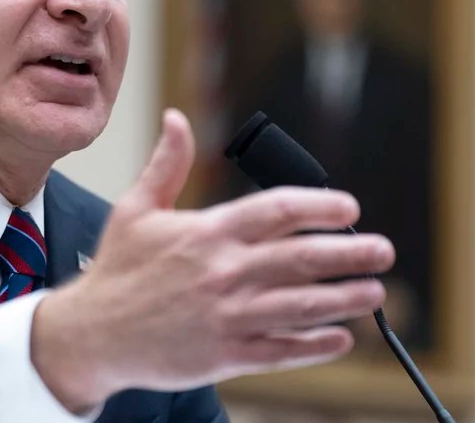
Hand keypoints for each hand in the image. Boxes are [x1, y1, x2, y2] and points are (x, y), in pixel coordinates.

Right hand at [31, 109, 393, 411]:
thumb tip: (177, 118)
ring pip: (303, 306)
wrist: (93, 334)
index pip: (277, 210)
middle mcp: (223, 273)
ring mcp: (228, 316)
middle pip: (303, 258)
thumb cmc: (117, 270)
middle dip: (351, 253)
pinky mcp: (227, 355)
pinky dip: (317, 345)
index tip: (348, 208)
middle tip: (381, 250)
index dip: (320, 206)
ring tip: (375, 291)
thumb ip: (166, 164)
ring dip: (346, 298)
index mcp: (206, 233)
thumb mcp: (135, 209)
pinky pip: (284, 350)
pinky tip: (342, 337)